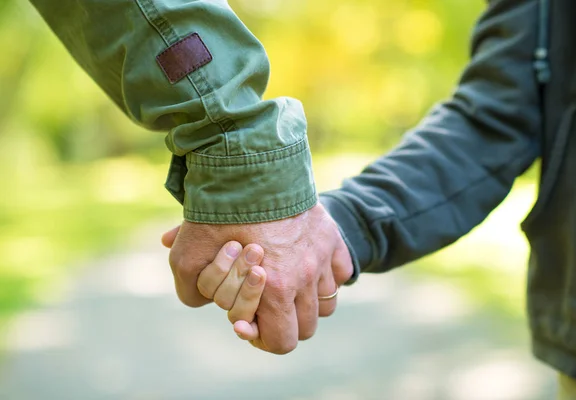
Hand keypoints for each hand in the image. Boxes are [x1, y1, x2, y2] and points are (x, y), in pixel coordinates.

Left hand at [162, 203, 353, 353]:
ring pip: (327, 303)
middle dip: (284, 324)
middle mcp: (305, 277)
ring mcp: (322, 255)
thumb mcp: (187, 254)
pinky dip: (327, 275)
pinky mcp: (331, 236)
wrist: (248, 164)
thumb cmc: (216, 211)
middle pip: (307, 327)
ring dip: (307, 302)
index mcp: (275, 289)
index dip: (263, 340)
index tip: (248, 323)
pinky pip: (341, 272)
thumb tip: (205, 302)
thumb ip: (191, 290)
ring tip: (286, 285)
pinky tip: (306, 265)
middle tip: (264, 305)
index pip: (282, 343)